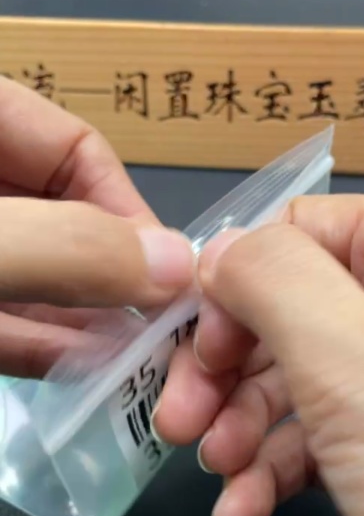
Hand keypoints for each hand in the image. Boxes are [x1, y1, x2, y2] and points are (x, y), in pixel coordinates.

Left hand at [0, 78, 193, 377]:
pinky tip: (87, 369)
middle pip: (61, 216)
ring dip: (82, 320)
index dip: (127, 211)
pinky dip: (38, 343)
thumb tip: (178, 268)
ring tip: (137, 361)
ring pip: (32, 273)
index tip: (168, 280)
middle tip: (162, 333)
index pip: (74, 145)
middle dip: (110, 277)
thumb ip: (67, 248)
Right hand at [154, 194, 363, 515]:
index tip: (195, 353)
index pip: (302, 231)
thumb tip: (222, 253)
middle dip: (229, 373)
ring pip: (304, 382)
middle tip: (180, 428)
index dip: (237, 284)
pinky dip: (281, 472)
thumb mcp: (358, 362)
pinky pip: (333, 441)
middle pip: (293, 311)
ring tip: (222, 481)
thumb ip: (276, 283)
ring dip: (246, 431)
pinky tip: (246, 514)